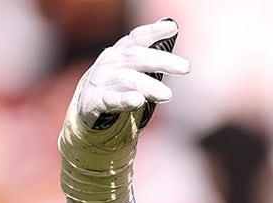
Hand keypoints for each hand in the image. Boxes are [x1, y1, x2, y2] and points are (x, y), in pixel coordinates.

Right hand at [74, 19, 189, 129]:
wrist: (85, 105)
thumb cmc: (117, 83)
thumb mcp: (131, 66)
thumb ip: (150, 53)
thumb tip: (172, 26)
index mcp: (121, 52)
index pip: (137, 38)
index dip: (153, 31)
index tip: (172, 28)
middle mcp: (111, 62)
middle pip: (137, 57)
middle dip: (162, 61)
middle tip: (186, 68)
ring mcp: (101, 80)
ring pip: (126, 79)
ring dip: (148, 86)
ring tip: (168, 95)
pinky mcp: (94, 100)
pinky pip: (110, 99)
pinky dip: (124, 99)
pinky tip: (137, 100)